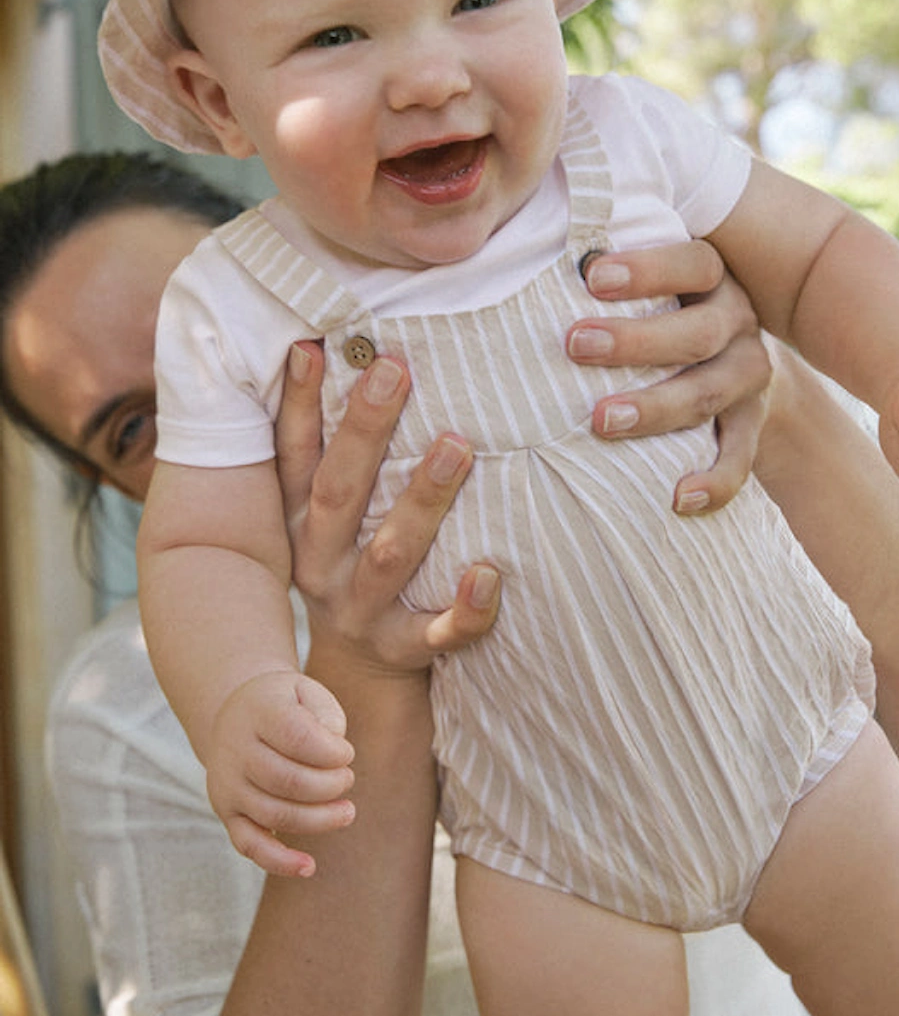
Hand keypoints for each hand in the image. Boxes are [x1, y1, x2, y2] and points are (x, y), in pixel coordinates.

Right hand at [205, 670, 355, 878]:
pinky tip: (308, 867)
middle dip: (330, 786)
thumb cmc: (285, 705)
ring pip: (275, 815)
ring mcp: (228, 785)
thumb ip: (325, 714)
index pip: (298, 737)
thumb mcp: (306, 691)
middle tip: (347, 779)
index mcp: (259, 712)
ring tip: (346, 811)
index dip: (332, 752)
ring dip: (319, 820)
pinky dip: (279, 861)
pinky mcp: (227, 813)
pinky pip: (249, 845)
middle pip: (288, 781)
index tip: (346, 753)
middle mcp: (236, 750)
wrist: (237, 716)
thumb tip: (334, 751)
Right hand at [274, 341, 500, 670]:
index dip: (298, 401)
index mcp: (299, 519)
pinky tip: (489, 574)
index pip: (293, 454)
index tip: (313, 345)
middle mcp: (321, 561)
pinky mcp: (404, 646)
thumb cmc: (350, 559)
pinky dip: (465, 608)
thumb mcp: (322, 510)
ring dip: (422, 501)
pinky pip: (438, 631)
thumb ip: (327, 445)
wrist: (356, 671)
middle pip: (339, 492)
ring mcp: (361, 606)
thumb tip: (325, 344)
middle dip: (365, 430)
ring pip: (391, 553)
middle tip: (395, 371)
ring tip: (455, 447)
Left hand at [566, 240, 771, 511]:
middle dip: (636, 341)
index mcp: (712, 278)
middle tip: (575, 345)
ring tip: (600, 421)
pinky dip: (714, 481)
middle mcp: (737, 323)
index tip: (590, 275)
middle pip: (698, 332)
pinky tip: (678, 498)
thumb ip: (601, 269)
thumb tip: (517, 252)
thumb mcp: (649, 282)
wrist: (737, 360)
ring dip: (655, 409)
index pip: (694, 263)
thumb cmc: (664, 309)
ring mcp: (747, 376)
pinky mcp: (751, 425)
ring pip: (708, 394)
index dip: (648, 269)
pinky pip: (739, 458)